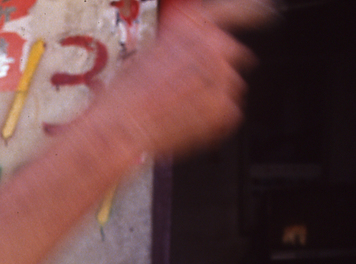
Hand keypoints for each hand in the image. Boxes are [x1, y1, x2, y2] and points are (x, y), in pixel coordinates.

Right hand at [94, 0, 275, 158]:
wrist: (120, 127)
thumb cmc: (125, 94)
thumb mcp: (149, 53)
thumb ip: (182, 46)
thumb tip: (193, 54)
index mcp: (196, 27)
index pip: (237, 11)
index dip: (253, 12)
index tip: (268, 13)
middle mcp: (217, 48)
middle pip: (232, 57)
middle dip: (215, 71)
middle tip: (185, 89)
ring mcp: (226, 81)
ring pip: (227, 89)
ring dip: (209, 98)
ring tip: (176, 110)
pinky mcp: (227, 111)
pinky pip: (225, 116)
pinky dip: (209, 122)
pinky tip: (182, 123)